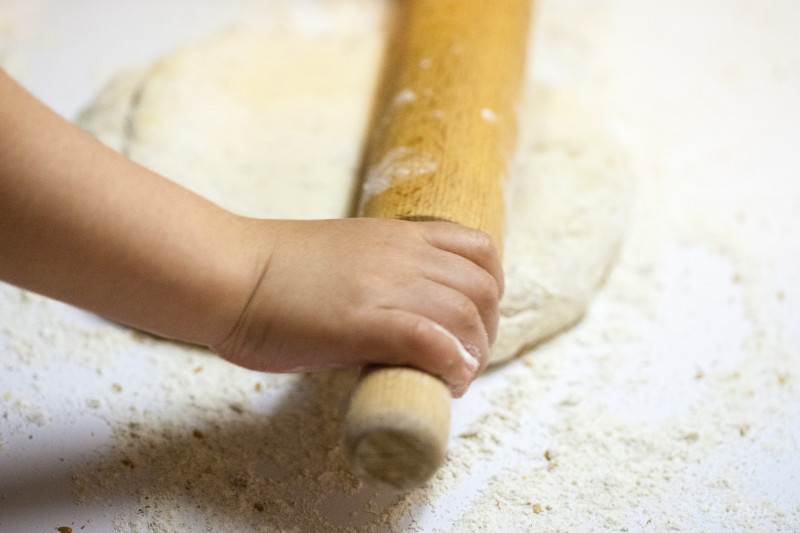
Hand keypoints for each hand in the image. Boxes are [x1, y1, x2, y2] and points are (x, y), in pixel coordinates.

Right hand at [214, 218, 502, 396]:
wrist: (227, 271)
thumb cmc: (274, 270)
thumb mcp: (347, 255)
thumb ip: (382, 274)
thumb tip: (403, 315)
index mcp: (399, 236)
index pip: (480, 249)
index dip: (491, 289)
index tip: (474, 319)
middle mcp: (403, 256)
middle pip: (483, 287)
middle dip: (487, 329)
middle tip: (465, 359)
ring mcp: (386, 287)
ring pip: (467, 314)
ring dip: (473, 352)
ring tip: (454, 377)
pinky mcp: (363, 322)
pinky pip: (431, 338)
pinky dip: (451, 362)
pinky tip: (448, 380)